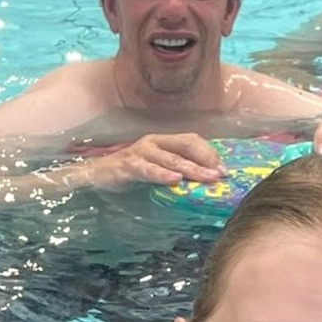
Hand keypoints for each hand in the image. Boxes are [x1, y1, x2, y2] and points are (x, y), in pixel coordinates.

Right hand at [77, 133, 224, 188]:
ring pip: (171, 159)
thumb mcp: (158, 170)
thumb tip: (204, 181)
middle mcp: (154, 142)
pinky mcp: (128, 165)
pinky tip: (174, 181)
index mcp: (164, 142)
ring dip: (191, 170)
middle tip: (221, 175)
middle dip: (206, 161)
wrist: (97, 176)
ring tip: (207, 178)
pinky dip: (162, 175)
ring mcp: (141, 152)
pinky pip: (148, 169)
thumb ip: (177, 171)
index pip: (192, 140)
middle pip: (186, 147)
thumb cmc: (131, 173)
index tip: (224, 169)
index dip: (209, 153)